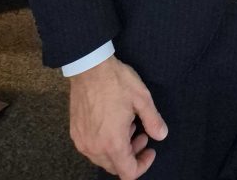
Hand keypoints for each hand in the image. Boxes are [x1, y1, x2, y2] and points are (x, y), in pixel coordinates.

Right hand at [69, 55, 167, 177]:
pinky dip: (104, 143)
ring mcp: (82, 142)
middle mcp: (95, 148)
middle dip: (132, 155)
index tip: (150, 149)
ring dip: (118, 149)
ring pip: (103, 159)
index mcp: (113, 143)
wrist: (88, 67)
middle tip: (142, 134)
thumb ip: (153, 121)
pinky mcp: (75, 133)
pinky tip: (111, 122)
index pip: (128, 173)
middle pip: (115, 167)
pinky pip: (92, 148)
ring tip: (128, 125)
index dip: (143, 165)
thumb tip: (161, 135)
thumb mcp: (142, 98)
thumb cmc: (116, 81)